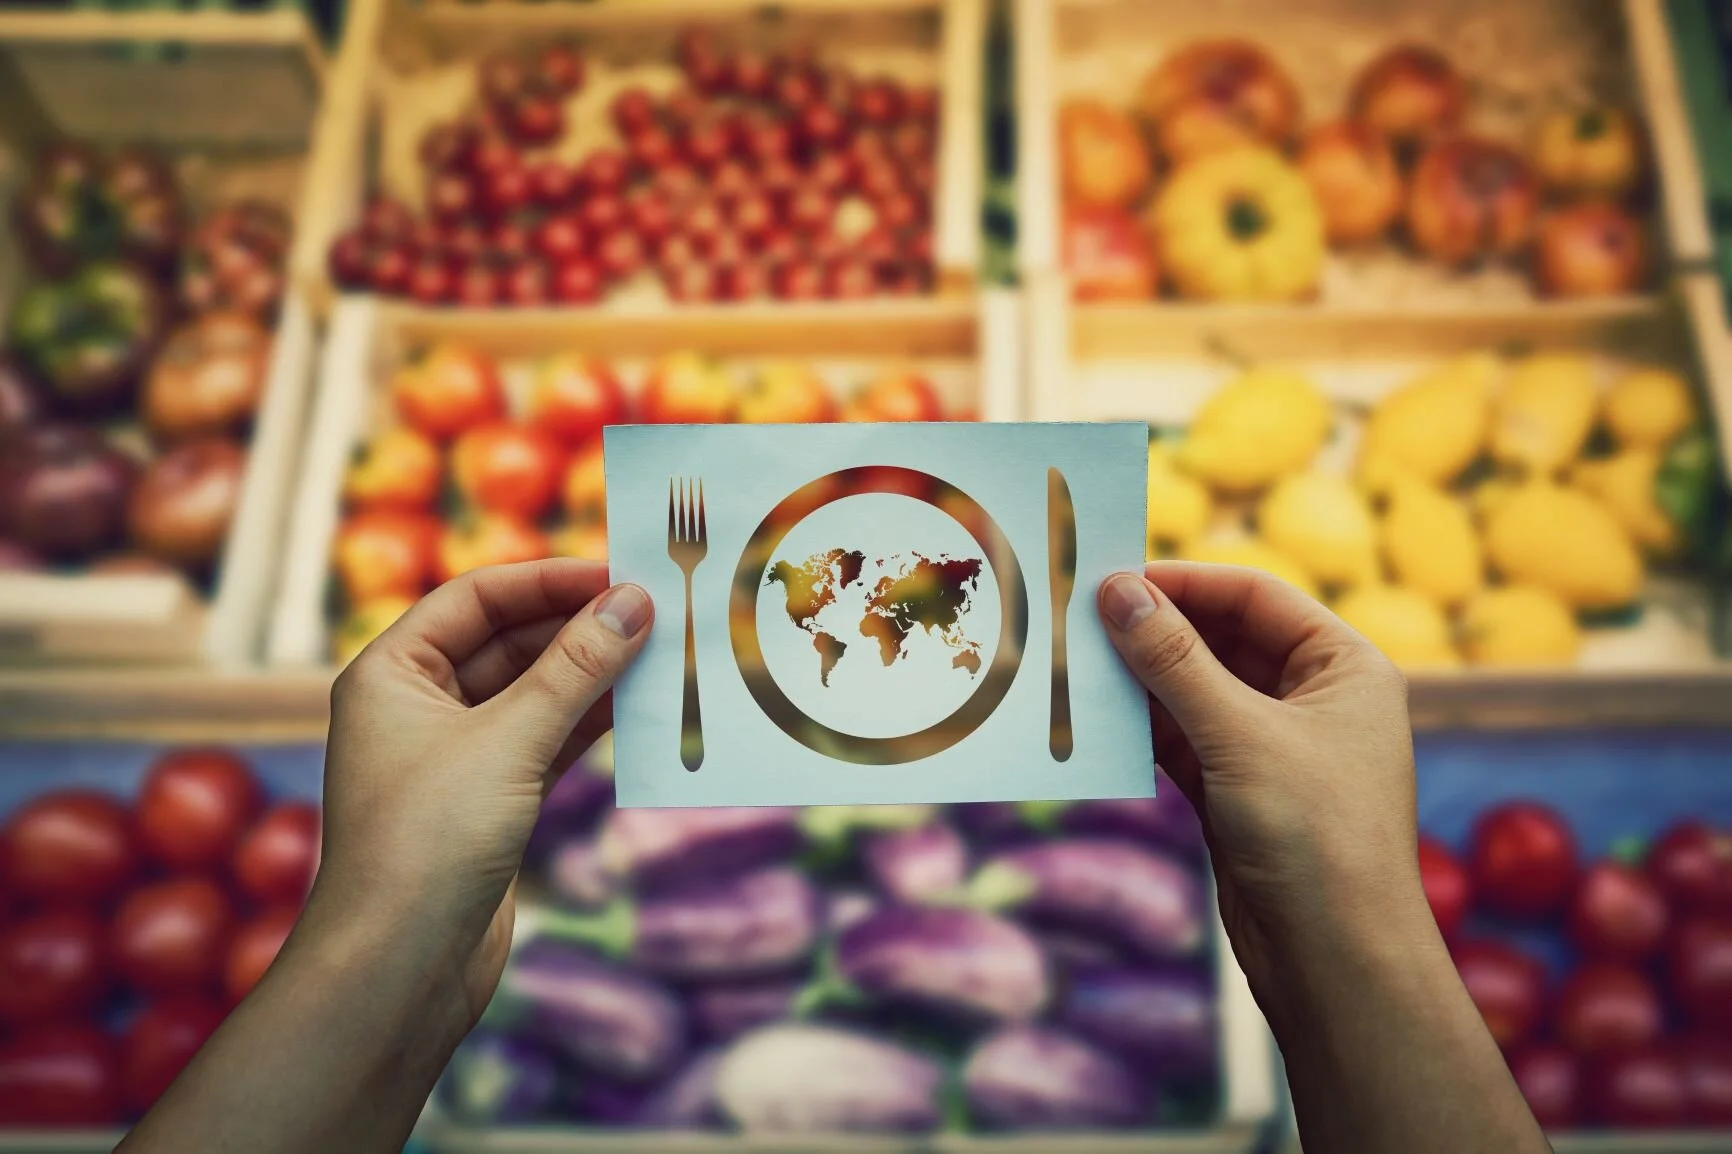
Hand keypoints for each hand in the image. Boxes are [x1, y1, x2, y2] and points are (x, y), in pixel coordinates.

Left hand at [309, 559, 652, 1026]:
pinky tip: (643, 709)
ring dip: (594, 675)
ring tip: (663, 654)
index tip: (621, 572)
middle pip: (509, 641)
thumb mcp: (509, 740)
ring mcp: (454, 757)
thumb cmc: (428, 843)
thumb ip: (576, 668)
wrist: (397, 970)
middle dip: (579, 627)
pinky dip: (591, 724)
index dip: (548, 580)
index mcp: (391, 674)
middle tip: (656, 611)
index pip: (476, 598)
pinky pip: (547, 741)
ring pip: (535, 693)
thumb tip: (634, 601)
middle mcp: (416, 707)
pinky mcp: (489, 802)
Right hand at [1097, 562, 1426, 1008]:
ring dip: (1140, 682)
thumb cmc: (1316, 837)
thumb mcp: (1240, 734)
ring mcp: (1275, 749)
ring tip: (1074, 666)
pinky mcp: (1239, 794)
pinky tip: (1092, 721)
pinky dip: (1141, 731)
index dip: (1185, 582)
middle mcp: (1314, 700)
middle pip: (1221, 640)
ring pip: (1195, 693)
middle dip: (1154, 632)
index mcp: (1344, 667)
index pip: (1255, 597)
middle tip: (1079, 618)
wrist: (1336, 964)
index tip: (1112, 579)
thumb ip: (1174, 659)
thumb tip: (1116, 591)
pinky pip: (1182, 742)